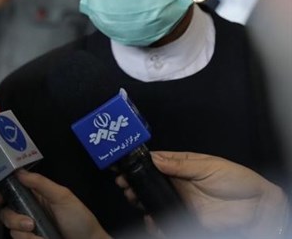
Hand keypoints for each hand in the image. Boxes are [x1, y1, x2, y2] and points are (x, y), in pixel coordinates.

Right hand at [0, 170, 110, 238]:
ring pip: (11, 227)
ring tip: (38, 234)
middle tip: (29, 223)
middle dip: (13, 217)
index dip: (1, 192)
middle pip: (6, 211)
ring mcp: (28, 229)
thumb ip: (41, 183)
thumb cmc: (80, 219)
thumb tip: (18, 171)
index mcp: (35, 196)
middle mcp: (28, 211)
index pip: (12, 190)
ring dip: (22, 232)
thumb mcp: (63, 197)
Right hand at [117, 151, 288, 238]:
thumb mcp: (207, 166)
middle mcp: (176, 183)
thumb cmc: (237, 180)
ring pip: (152, 201)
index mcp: (180, 166)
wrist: (257, 206)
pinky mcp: (185, 218)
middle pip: (147, 183)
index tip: (122, 164)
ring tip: (133, 199)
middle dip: (133, 183)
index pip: (153, 163)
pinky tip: (151, 219)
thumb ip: (180, 164)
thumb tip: (154, 158)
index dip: (136, 164)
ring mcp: (179, 201)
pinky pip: (164, 220)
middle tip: (124, 184)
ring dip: (140, 201)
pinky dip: (154, 222)